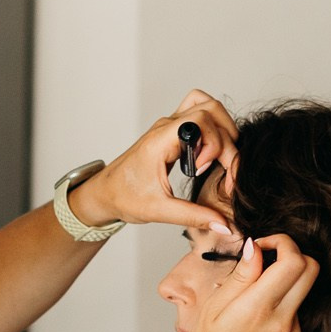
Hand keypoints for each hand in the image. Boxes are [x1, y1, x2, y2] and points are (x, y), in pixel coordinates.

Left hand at [69, 90, 240, 236]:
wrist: (105, 193)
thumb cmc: (124, 197)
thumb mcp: (159, 210)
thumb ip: (193, 217)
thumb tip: (224, 225)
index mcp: (161, 140)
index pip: (202, 120)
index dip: (215, 143)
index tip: (206, 169)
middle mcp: (166, 127)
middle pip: (211, 109)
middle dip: (225, 137)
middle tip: (222, 167)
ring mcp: (170, 126)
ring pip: (207, 107)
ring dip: (222, 128)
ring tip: (218, 158)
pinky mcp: (173, 132)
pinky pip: (200, 116)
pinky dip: (213, 129)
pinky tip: (209, 155)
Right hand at [174, 233, 318, 331]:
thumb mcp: (213, 308)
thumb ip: (240, 276)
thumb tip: (255, 248)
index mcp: (259, 308)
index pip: (293, 260)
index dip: (281, 242)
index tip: (262, 244)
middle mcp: (283, 320)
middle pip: (311, 268)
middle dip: (292, 253)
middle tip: (267, 256)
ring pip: (305, 287)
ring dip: (287, 276)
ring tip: (257, 285)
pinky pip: (297, 307)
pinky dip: (283, 298)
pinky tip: (259, 308)